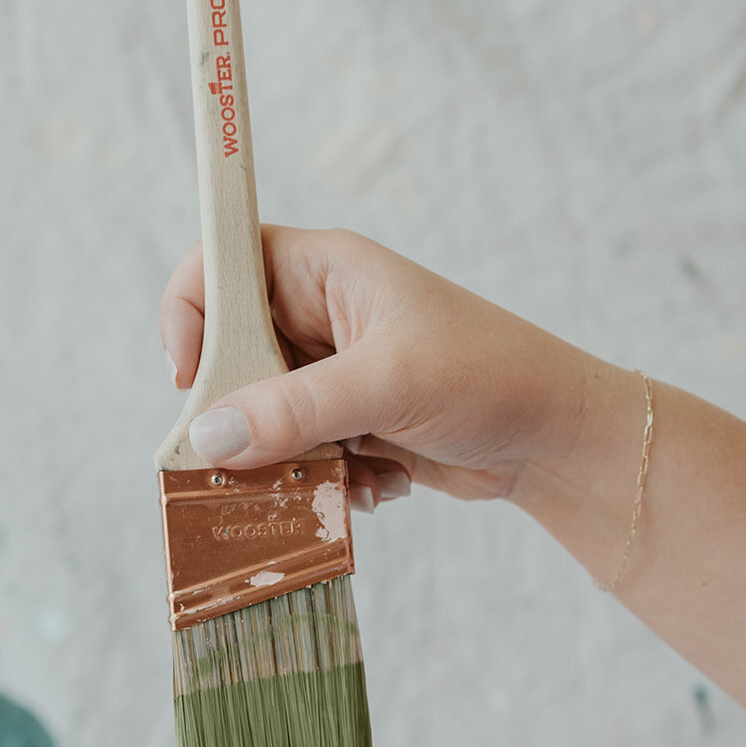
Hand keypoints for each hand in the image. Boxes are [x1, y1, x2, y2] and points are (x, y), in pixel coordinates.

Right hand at [159, 228, 603, 510]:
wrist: (555, 440)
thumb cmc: (487, 376)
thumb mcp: (387, 384)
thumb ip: (295, 410)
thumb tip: (210, 437)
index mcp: (325, 270)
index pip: (221, 264)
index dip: (191, 314)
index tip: (191, 379)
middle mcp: (321, 317)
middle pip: (233, 357)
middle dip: (242, 414)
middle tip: (254, 458)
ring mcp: (336, 375)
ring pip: (264, 418)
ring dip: (291, 458)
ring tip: (340, 474)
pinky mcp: (352, 426)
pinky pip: (302, 455)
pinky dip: (328, 479)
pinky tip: (379, 482)